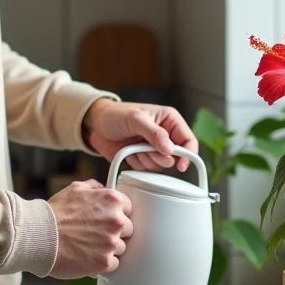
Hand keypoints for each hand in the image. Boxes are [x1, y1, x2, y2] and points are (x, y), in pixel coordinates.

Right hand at [48, 179, 132, 277]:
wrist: (40, 237)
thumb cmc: (55, 213)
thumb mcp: (75, 188)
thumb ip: (95, 188)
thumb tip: (102, 189)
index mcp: (113, 200)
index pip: (129, 208)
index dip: (118, 214)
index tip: (109, 219)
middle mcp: (116, 221)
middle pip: (128, 229)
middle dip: (115, 232)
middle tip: (97, 233)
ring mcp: (112, 242)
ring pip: (121, 247)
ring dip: (109, 248)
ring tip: (90, 245)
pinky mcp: (105, 262)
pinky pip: (114, 263)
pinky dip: (103, 262)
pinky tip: (89, 256)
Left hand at [82, 100, 198, 172]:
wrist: (95, 124)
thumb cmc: (116, 114)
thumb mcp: (136, 119)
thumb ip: (154, 134)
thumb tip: (170, 149)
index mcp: (169, 120)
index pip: (188, 140)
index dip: (188, 154)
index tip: (180, 165)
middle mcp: (164, 135)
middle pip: (174, 157)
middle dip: (159, 157)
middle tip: (145, 149)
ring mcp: (153, 148)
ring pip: (160, 165)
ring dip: (146, 160)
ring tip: (134, 147)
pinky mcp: (142, 157)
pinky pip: (146, 169)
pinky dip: (137, 164)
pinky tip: (129, 153)